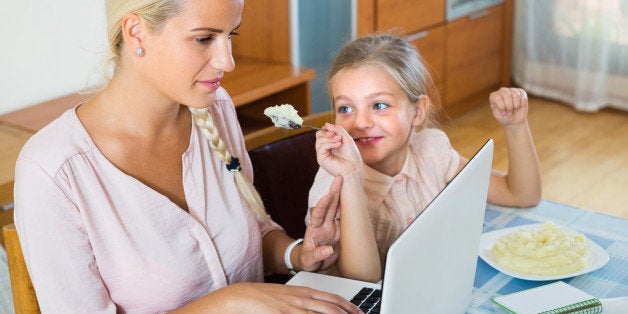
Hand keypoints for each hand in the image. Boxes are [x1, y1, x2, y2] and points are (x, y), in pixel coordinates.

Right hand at [176, 282, 361, 312]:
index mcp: (302, 292)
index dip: (347, 306)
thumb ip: (299, 303)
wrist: (240, 298)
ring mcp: (294, 308)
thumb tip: (310, 309)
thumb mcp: (284, 297)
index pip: (331, 298)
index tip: (358, 312)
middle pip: (332, 308)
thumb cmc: (260, 299)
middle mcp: (301, 299)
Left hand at [298, 176, 342, 271]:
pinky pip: (346, 218)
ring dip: (342, 196)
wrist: (313, 262)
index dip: (321, 206)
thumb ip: (316, 255)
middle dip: (334, 191)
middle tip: (339, 179)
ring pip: (338, 208)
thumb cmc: (308, 259)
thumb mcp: (309, 260)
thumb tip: (327, 250)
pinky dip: (351, 209)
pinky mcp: (340, 231)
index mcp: (314, 229)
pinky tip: (355, 198)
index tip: (326, 197)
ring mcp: (333, 226)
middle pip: (329, 206)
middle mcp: (324, 224)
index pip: (317, 215)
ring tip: (346, 182)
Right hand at [316, 123, 362, 176]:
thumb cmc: (352, 155)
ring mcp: (322, 153)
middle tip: (337, 135)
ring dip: (330, 138)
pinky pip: (321, 146)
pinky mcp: (321, 159)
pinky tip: (338, 145)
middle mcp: (325, 148)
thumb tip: (326, 124)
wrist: (353, 167)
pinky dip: (330, 143)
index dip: (328, 129)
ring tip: (339, 141)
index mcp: (330, 143)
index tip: (336, 131)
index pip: (323, 132)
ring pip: (319, 140)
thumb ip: (337, 130)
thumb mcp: (346, 138)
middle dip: (327, 133)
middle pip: (318, 135)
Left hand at [489, 87, 528, 125]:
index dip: (501, 106)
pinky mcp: (521, 92)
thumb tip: (505, 103)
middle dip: (509, 106)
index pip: (496, 97)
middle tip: (509, 113)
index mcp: (494, 96)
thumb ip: (499, 109)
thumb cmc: (504, 117)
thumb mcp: (498, 116)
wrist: (514, 120)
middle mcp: (502, 91)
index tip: (503, 113)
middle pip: (506, 94)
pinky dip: (522, 104)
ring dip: (516, 105)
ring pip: (516, 95)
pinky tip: (519, 106)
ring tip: (514, 110)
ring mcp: (512, 90)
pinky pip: (523, 97)